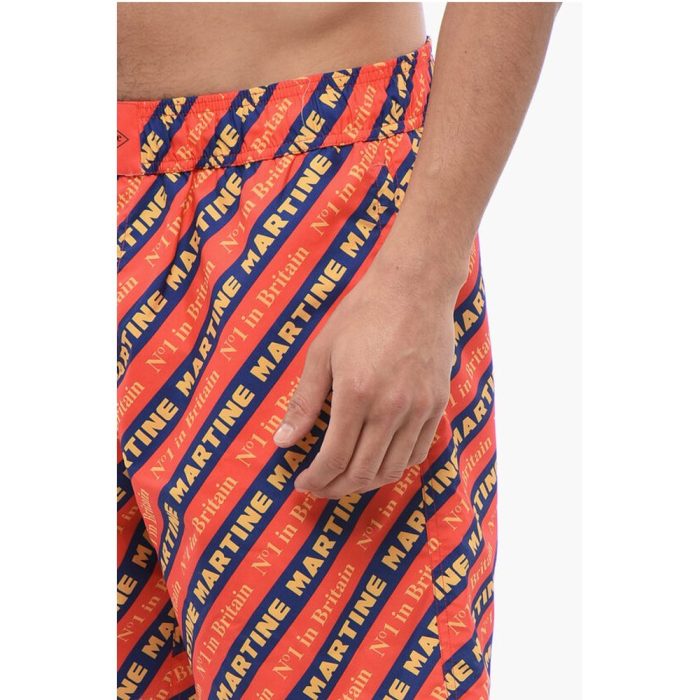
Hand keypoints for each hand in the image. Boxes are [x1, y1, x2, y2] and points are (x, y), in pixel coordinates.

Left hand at [273, 247, 459, 499]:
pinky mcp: (437, 404)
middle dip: (335, 488)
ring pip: (392, 469)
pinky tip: (378, 461)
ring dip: (365, 483)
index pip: (334, 458)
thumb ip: (304, 402)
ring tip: (345, 478)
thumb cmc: (362, 313)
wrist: (414, 288)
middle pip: (363, 472)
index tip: (302, 481)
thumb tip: (282, 441)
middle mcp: (391, 408)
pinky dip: (395, 466)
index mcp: (357, 394)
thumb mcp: (322, 352)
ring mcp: (419, 408)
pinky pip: (418, 451)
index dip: (315, 478)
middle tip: (319, 487)